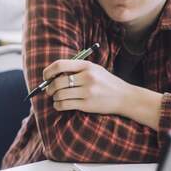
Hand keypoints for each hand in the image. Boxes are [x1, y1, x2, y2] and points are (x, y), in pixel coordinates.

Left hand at [43, 59, 162, 128]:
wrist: (125, 97)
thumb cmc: (107, 82)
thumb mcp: (95, 69)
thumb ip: (77, 69)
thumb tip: (53, 74)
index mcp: (87, 66)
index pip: (60, 65)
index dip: (48, 71)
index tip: (45, 76)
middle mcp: (87, 77)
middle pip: (58, 82)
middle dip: (49, 87)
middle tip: (49, 90)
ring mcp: (87, 92)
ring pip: (60, 94)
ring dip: (54, 97)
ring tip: (57, 98)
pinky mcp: (87, 105)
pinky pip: (65, 105)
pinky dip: (58, 106)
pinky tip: (60, 105)